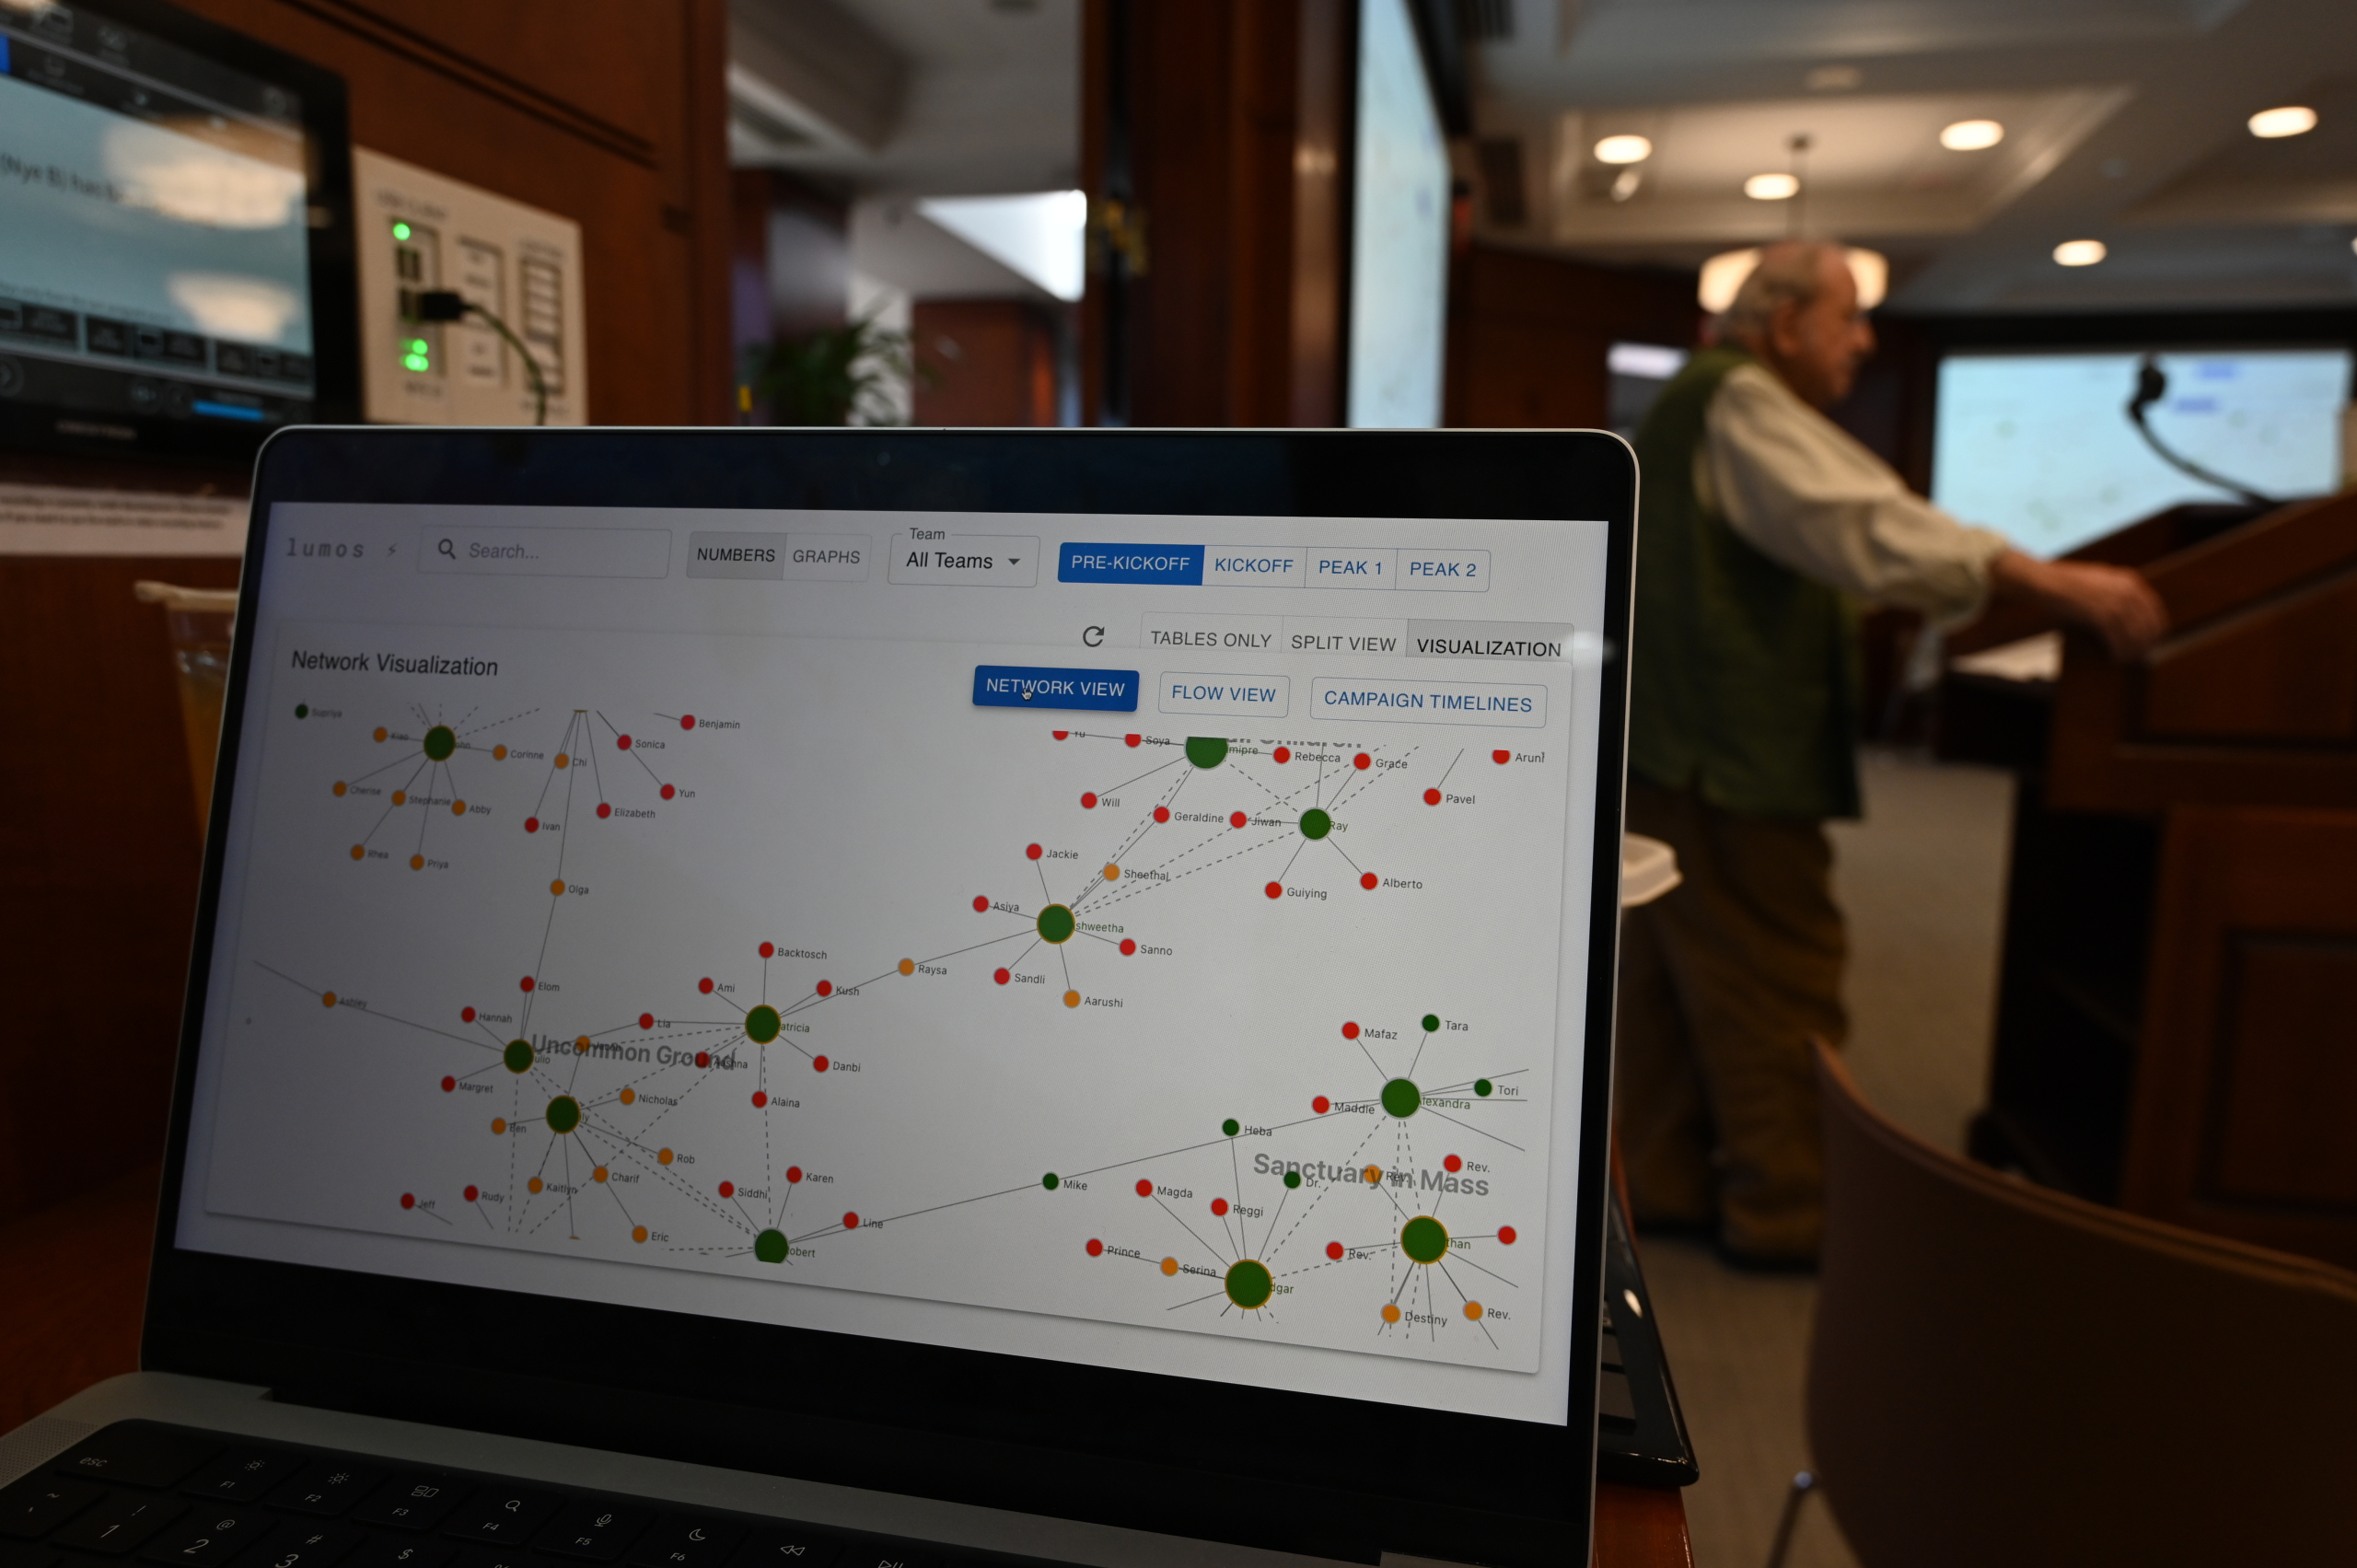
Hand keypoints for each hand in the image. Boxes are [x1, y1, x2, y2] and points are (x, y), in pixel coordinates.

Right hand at [1988, 549, 2168, 660]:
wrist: (2044, 581)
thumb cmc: (2065, 583)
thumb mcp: (2099, 580)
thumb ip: (2117, 591)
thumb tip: (2128, 613)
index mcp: (2129, 580)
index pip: (2154, 609)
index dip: (2155, 628)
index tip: (2151, 641)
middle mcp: (2127, 590)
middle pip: (2147, 623)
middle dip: (2145, 642)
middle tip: (2138, 655)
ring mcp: (2114, 602)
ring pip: (2134, 634)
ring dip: (2131, 650)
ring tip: (2125, 658)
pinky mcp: (2100, 614)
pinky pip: (2117, 638)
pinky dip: (2118, 650)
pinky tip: (2114, 657)